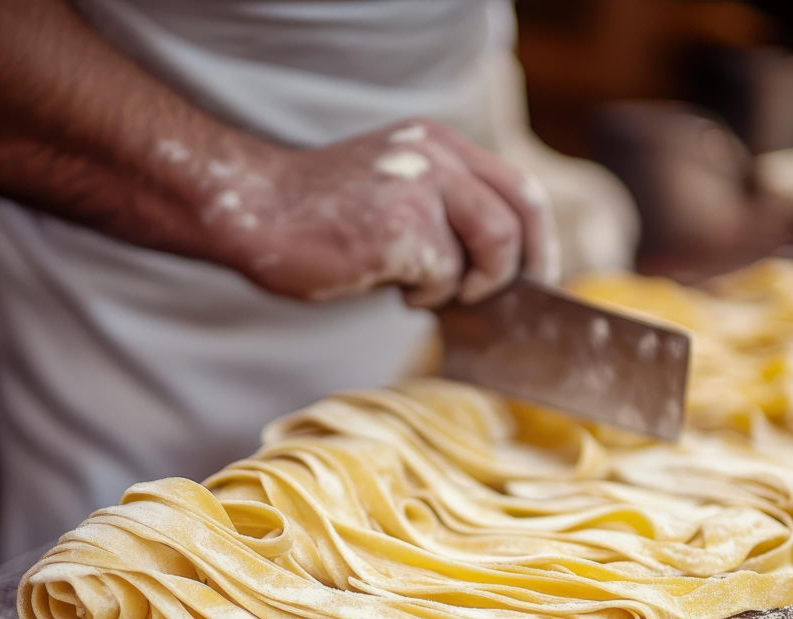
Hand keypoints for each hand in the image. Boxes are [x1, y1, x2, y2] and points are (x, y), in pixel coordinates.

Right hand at [205, 119, 559, 306]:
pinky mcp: (402, 224)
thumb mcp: (398, 197)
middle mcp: (436, 154)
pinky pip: (447, 275)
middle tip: (510, 299)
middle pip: (523, 211)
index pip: (519, 187)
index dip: (538, 238)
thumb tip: (499, 275)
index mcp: (439, 144)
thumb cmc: (321, 220)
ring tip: (424, 289)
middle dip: (527, 265)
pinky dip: (427, 296)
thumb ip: (447, 218)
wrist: (254, 213)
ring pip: (494, 246)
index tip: (535, 277)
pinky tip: (391, 287)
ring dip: (469, 284)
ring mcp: (420, 184)